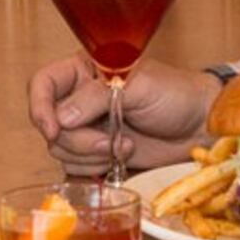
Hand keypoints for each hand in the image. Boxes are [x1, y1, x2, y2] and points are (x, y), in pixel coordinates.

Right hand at [27, 53, 217, 170]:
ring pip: (61, 149)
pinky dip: (96, 167)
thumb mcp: (137, 86)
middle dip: (78, 140)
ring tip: (126, 146)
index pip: (43, 84)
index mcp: (83, 72)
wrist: (199, 127)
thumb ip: (96, 97)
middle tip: (110, 142)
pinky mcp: (96, 154)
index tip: (54, 129)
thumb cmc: (174, 94)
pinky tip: (122, 157)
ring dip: (90, 155)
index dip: (40, 107)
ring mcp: (87, 128)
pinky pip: (76, 167)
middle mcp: (79, 99)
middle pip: (50, 124)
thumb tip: (62, 118)